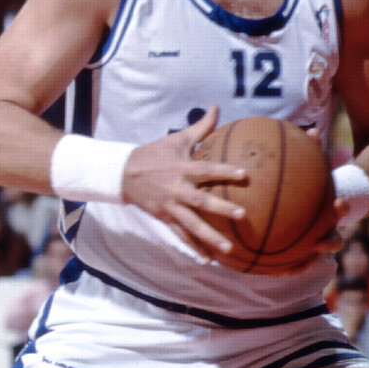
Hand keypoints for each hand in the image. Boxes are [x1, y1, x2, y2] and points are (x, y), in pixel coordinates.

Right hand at [122, 106, 248, 258]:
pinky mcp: (165, 218)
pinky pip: (182, 236)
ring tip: (229, 249)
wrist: (124, 174)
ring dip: (210, 237)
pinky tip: (210, 260)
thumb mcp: (177, 139)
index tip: (244, 175)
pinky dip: (195, 248)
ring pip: (192, 225)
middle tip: (242, 215)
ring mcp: (171, 207)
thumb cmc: (155, 153)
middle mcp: (177, 190)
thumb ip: (201, 127)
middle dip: (221, 208)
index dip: (225, 171)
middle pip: (201, 201)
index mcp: (182, 169)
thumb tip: (217, 107)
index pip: (207, 169)